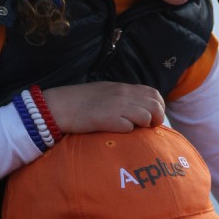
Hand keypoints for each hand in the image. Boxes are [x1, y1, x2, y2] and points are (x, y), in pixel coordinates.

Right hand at [43, 82, 165, 134]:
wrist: (59, 106)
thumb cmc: (80, 102)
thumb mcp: (105, 92)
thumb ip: (122, 97)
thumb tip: (137, 106)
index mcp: (123, 87)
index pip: (154, 93)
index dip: (158, 106)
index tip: (153, 117)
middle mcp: (123, 95)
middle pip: (155, 105)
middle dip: (157, 118)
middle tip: (149, 127)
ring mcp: (116, 106)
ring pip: (146, 116)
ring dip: (144, 125)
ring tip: (135, 130)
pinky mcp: (108, 119)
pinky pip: (129, 127)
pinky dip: (128, 131)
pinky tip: (119, 131)